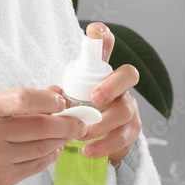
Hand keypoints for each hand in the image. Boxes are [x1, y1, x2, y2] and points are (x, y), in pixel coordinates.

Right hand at [0, 86, 87, 184]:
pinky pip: (37, 165)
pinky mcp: (4, 178)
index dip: (48, 99)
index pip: (24, 99)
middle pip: (41, 127)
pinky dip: (51, 155)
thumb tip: (59, 94)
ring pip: (43, 148)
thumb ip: (25, 99)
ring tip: (67, 133)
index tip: (61, 102)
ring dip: (61, 139)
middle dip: (67, 124)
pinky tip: (54, 147)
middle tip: (80, 122)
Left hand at [51, 22, 140, 167]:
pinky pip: (124, 137)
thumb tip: (52, 93)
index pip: (107, 48)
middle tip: (94, 98)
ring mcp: (129, 108)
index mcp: (102, 73)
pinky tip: (89, 151)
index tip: (94, 33)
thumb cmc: (78, 115)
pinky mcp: (131, 131)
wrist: (94, 143)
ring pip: (125, 110)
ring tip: (82, 135)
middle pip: (128, 75)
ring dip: (102, 124)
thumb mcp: (67, 101)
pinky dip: (105, 145)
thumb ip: (59, 95)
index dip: (103, 37)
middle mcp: (121, 87)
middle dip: (112, 85)